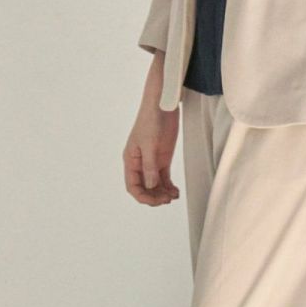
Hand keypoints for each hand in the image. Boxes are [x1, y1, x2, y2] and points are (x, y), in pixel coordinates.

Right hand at [124, 56, 180, 206]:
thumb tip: (150, 186)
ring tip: (173, 197)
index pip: (133, 186)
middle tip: (167, 200)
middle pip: (144, 188)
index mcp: (131, 160)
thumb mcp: (150, 144)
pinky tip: (175, 192)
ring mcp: (151, 161)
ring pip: (154, 185)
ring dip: (162, 193)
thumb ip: (150, 166)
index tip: (155, 201)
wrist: (162, 105)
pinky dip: (168, 187)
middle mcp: (140, 164)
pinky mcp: (162, 158)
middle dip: (154, 196)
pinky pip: (164, 178)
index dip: (142, 196)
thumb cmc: (151, 121)